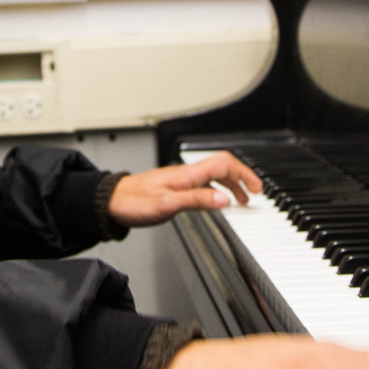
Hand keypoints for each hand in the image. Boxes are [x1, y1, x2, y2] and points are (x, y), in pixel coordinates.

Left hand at [107, 153, 261, 227]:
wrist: (110, 202)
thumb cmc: (133, 202)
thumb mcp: (167, 205)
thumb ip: (197, 201)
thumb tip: (224, 200)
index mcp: (187, 174)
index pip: (224, 164)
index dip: (244, 173)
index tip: (257, 188)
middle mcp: (186, 174)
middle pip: (222, 168)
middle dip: (242, 179)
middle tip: (255, 194)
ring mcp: (181, 180)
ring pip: (213, 177)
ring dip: (230, 186)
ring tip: (240, 201)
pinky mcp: (175, 187)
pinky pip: (203, 185)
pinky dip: (216, 192)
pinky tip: (215, 202)